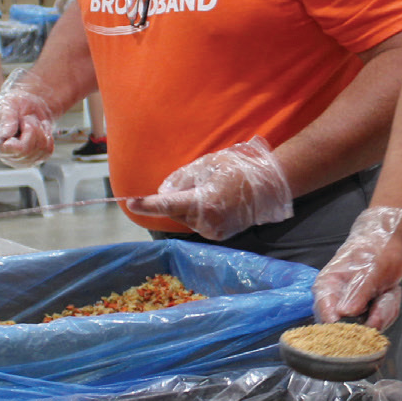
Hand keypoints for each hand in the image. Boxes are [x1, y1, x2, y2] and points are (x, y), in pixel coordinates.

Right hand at [0, 71, 59, 166]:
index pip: (7, 149)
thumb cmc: (14, 104)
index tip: (22, 124)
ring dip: (40, 130)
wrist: (28, 107)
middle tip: (27, 118)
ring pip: (40, 149)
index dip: (17, 139)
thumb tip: (6, 135)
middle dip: (32, 128)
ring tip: (32, 123)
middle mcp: (7, 154)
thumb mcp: (8, 104)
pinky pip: (48, 150)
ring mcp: (22, 159)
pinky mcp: (36, 159)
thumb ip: (6, 118)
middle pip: (27, 150)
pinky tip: (39, 130)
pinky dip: (47, 136)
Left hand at [129, 137, 290, 239]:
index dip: (146, 204)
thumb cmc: (240, 168)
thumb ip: (182, 179)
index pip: (167, 205)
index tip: (129, 202)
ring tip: (210, 190)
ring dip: (188, 207)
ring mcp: (214, 232)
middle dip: (175, 200)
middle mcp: (207, 222)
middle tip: (195, 183)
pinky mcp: (220, 236)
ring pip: (187, 219)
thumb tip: (163, 192)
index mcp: (204, 202)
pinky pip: (199, 224)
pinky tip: (215, 200)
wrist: (271, 185)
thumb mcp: (208, 164)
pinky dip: (199, 213)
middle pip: (176, 213)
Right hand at [312, 206, 401, 330]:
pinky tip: (389, 293)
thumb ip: (358, 292)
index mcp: (326, 288)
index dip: (346, 325)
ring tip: (389, 290)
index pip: (327, 318)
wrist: (389, 244)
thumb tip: (345, 313)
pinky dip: (388, 309)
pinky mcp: (363, 314)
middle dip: (374, 316)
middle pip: (350, 328)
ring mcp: (349, 310)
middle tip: (386, 295)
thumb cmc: (376, 250)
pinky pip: (378, 323)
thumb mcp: (370, 270)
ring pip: (368, 328)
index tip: (367, 320)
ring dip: (385, 310)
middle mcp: (334, 302)